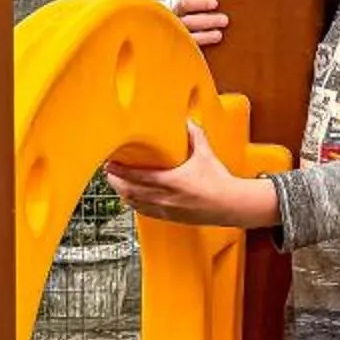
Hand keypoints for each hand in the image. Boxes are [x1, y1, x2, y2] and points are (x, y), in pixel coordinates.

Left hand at [107, 119, 278, 229]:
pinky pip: (144, 212)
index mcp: (171, 182)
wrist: (230, 205)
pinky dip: (135, 204)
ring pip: (134, 204)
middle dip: (116, 183)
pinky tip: (133, 198)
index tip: (110, 165)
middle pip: (130, 192)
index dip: (120, 172)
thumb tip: (188, 122)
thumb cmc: (219, 183)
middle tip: (109, 173)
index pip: (137, 177)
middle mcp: (165, 198)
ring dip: (123, 194)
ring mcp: (165, 210)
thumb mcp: (206, 155)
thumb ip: (195, 136)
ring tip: (118, 184)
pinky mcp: (169, 218)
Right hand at [175, 0, 228, 52]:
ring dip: (205, 36)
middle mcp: (176, 25)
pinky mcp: (184, 54)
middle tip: (225, 20)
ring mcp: (179, 41)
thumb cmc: (189, 17)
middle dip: (206, 21)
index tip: (215, 3)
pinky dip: (200, 51)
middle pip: (187, 22)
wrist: (181, 40)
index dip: (199, 3)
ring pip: (189, 39)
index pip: (185, 4)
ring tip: (219, 35)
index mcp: (179, 11)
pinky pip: (190, 53)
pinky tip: (212, 49)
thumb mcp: (190, 1)